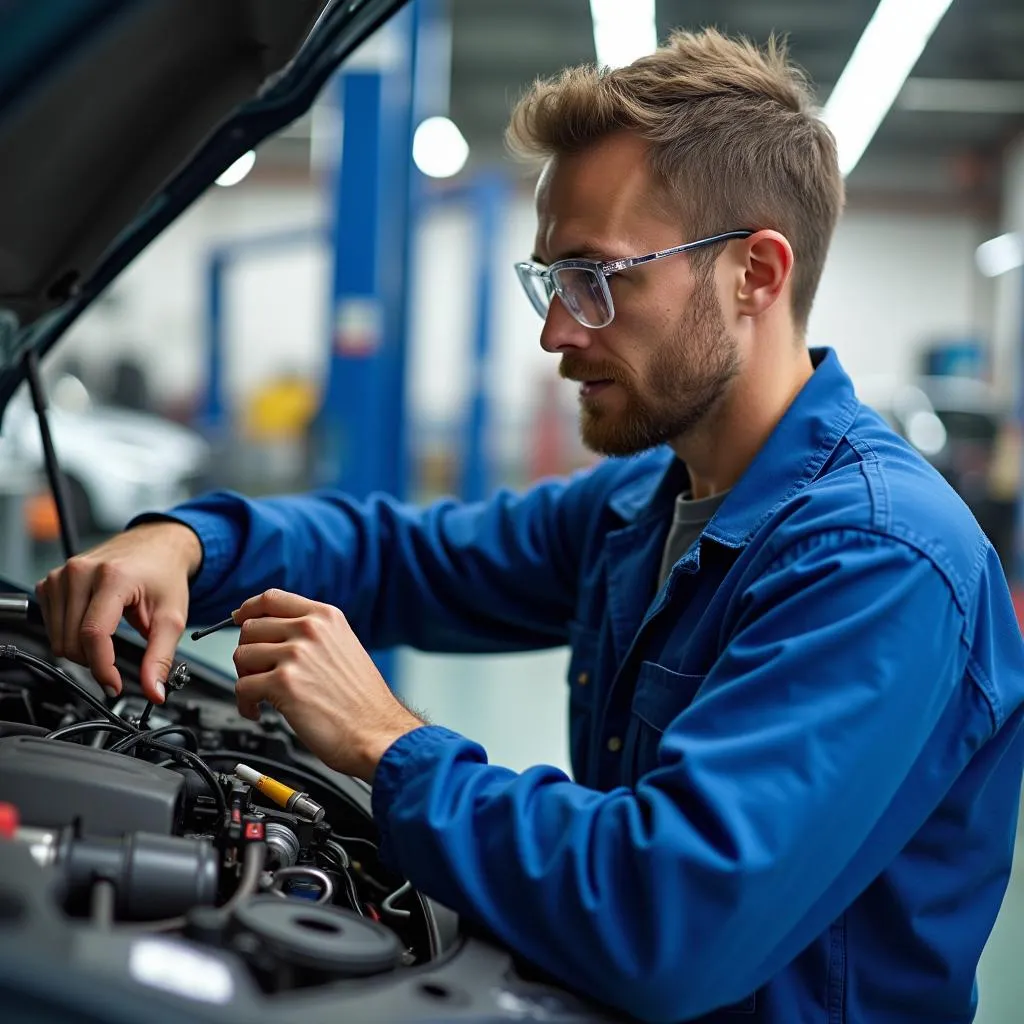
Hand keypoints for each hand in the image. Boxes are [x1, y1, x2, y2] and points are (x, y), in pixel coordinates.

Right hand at [35, 522, 201, 701]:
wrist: (157, 547)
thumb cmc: (164, 576)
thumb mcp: (172, 617)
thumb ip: (161, 657)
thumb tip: (154, 691)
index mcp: (113, 577)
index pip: (93, 634)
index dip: (102, 668)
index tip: (114, 685)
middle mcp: (81, 572)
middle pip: (72, 640)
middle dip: (95, 661)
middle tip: (117, 659)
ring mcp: (62, 575)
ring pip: (58, 637)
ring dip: (81, 649)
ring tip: (109, 637)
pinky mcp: (51, 581)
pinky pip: (50, 625)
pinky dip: (70, 635)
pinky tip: (91, 625)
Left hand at [232, 590, 423, 780]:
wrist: (377, 732)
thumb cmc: (363, 701)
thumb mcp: (344, 648)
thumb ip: (313, 634)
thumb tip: (275, 633)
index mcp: (326, 617)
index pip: (272, 598)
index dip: (248, 608)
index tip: (239, 617)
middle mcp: (310, 630)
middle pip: (250, 628)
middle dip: (249, 653)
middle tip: (258, 673)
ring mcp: (296, 655)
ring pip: (241, 655)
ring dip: (245, 678)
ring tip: (261, 695)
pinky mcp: (283, 683)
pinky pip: (242, 688)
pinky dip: (245, 704)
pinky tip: (259, 711)